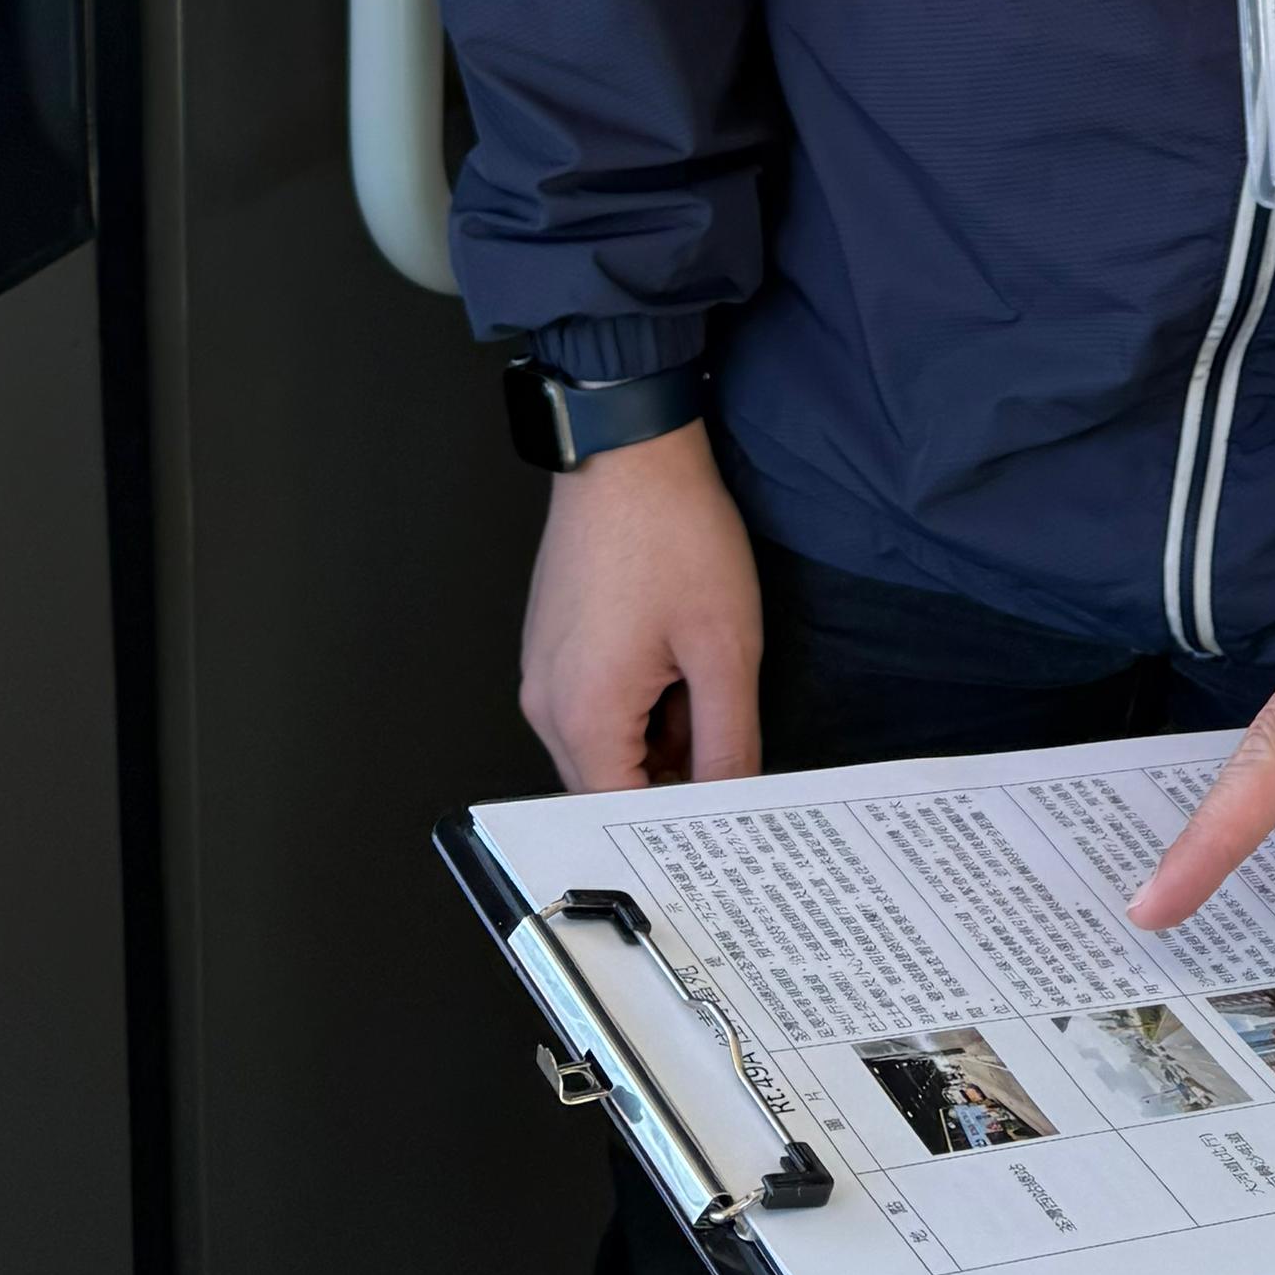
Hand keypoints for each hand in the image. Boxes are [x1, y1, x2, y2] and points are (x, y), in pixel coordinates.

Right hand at [517, 421, 764, 787]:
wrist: (630, 450)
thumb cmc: (672, 532)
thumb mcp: (725, 648)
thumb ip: (728, 742)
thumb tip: (731, 800)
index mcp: (583, 716)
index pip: (623, 815)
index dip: (679, 823)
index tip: (724, 817)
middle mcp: (547, 703)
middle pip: (611, 783)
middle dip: (673, 772)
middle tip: (729, 741)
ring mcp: (543, 672)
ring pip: (606, 742)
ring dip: (659, 732)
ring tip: (701, 676)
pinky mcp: (552, 646)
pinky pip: (593, 703)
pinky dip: (639, 699)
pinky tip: (676, 655)